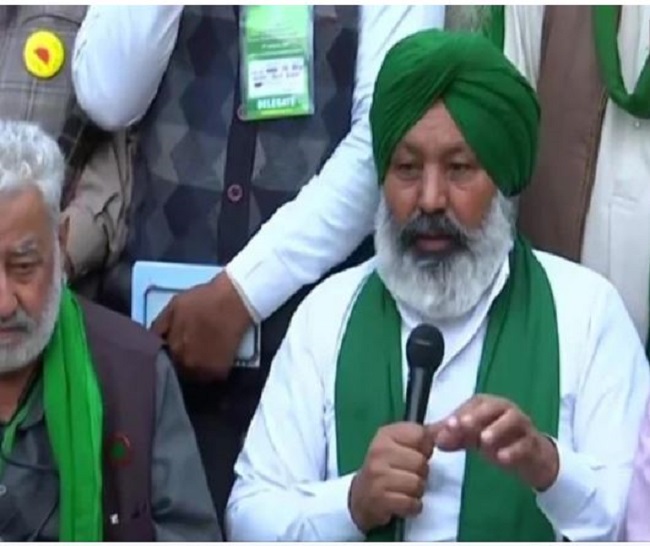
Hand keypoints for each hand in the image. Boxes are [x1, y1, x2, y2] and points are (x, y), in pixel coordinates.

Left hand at [151, 271, 252, 380]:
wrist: (234, 299)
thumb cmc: (203, 299)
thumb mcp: (174, 306)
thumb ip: (159, 325)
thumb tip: (151, 341)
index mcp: (171, 347)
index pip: (161, 360)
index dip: (166, 353)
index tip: (171, 348)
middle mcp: (184, 362)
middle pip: (176, 369)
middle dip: (179, 361)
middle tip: (189, 349)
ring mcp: (202, 369)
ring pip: (193, 376)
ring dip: (194, 368)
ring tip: (202, 354)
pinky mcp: (220, 372)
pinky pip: (210, 378)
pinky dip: (210, 371)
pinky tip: (214, 357)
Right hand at [348, 423, 435, 533]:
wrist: (362, 495)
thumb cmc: (387, 467)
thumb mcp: (400, 445)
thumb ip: (424, 435)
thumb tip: (448, 425)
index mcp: (386, 434)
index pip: (421, 435)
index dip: (425, 448)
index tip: (415, 454)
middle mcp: (379, 451)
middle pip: (421, 462)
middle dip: (421, 472)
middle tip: (408, 474)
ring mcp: (377, 474)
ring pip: (417, 484)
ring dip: (417, 491)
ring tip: (404, 488)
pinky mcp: (379, 498)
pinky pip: (411, 503)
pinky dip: (412, 506)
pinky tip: (402, 501)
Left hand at [433, 394, 558, 490]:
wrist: (531, 457)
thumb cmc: (497, 440)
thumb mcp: (471, 437)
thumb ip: (451, 436)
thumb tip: (431, 438)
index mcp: (488, 406)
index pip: (474, 404)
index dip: (460, 413)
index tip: (447, 426)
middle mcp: (506, 411)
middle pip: (494, 406)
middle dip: (477, 415)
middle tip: (464, 426)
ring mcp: (522, 426)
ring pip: (513, 420)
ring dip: (498, 428)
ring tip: (484, 441)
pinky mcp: (533, 444)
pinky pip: (526, 444)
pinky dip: (514, 450)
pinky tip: (503, 458)